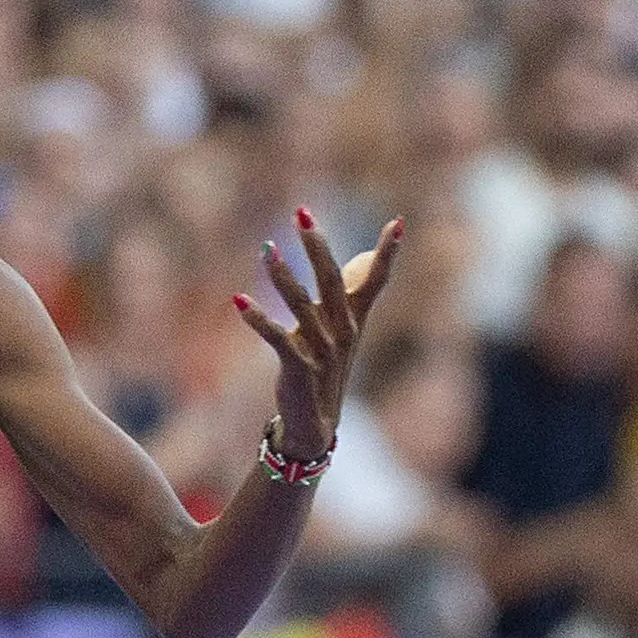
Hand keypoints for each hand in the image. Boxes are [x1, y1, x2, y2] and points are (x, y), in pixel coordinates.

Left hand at [235, 207, 404, 463]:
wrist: (314, 423)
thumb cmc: (323, 368)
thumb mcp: (338, 329)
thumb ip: (347, 293)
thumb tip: (359, 257)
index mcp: (353, 319)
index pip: (375, 280)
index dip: (388, 253)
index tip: (399, 222)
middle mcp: (342, 331)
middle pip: (331, 281)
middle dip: (317, 246)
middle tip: (301, 214)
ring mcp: (322, 350)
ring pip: (301, 305)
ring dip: (282, 276)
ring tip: (265, 248)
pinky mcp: (299, 368)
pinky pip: (277, 338)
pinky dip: (258, 319)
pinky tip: (238, 301)